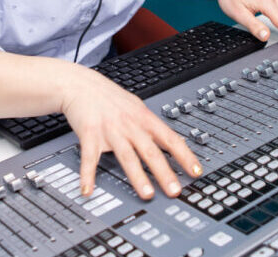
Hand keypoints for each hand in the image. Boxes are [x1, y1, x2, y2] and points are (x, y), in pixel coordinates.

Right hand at [59, 65, 201, 199]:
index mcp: (144, 118)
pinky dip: (88, 175)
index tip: (196, 172)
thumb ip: (151, 126)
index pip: (170, 139)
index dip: (185, 156)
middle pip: (151, 151)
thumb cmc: (109, 97)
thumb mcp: (136, 107)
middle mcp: (130, 125)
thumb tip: (170, 142)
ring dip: (138, 177)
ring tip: (147, 194)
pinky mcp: (90, 134)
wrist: (81, 84)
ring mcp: (111, 130)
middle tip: (175, 190)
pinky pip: (90, 157)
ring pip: (127, 156)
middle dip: (164, 172)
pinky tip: (88, 189)